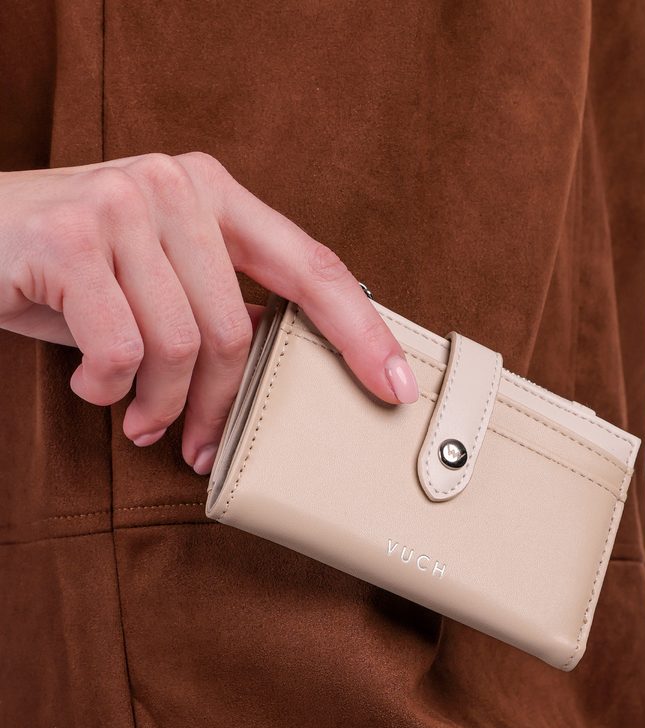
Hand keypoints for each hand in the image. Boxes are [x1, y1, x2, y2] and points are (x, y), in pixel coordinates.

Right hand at [0, 152, 419, 473]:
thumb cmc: (72, 271)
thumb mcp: (157, 277)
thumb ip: (217, 304)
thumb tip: (275, 376)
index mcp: (214, 193)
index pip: (312, 266)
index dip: (361, 332)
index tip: (396, 387)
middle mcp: (175, 186)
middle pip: (238, 329)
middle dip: (220, 406)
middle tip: (197, 445)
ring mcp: (122, 205)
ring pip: (181, 345)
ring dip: (160, 405)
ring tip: (139, 421)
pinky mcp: (69, 239)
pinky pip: (120, 349)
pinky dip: (107, 389)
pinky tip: (90, 385)